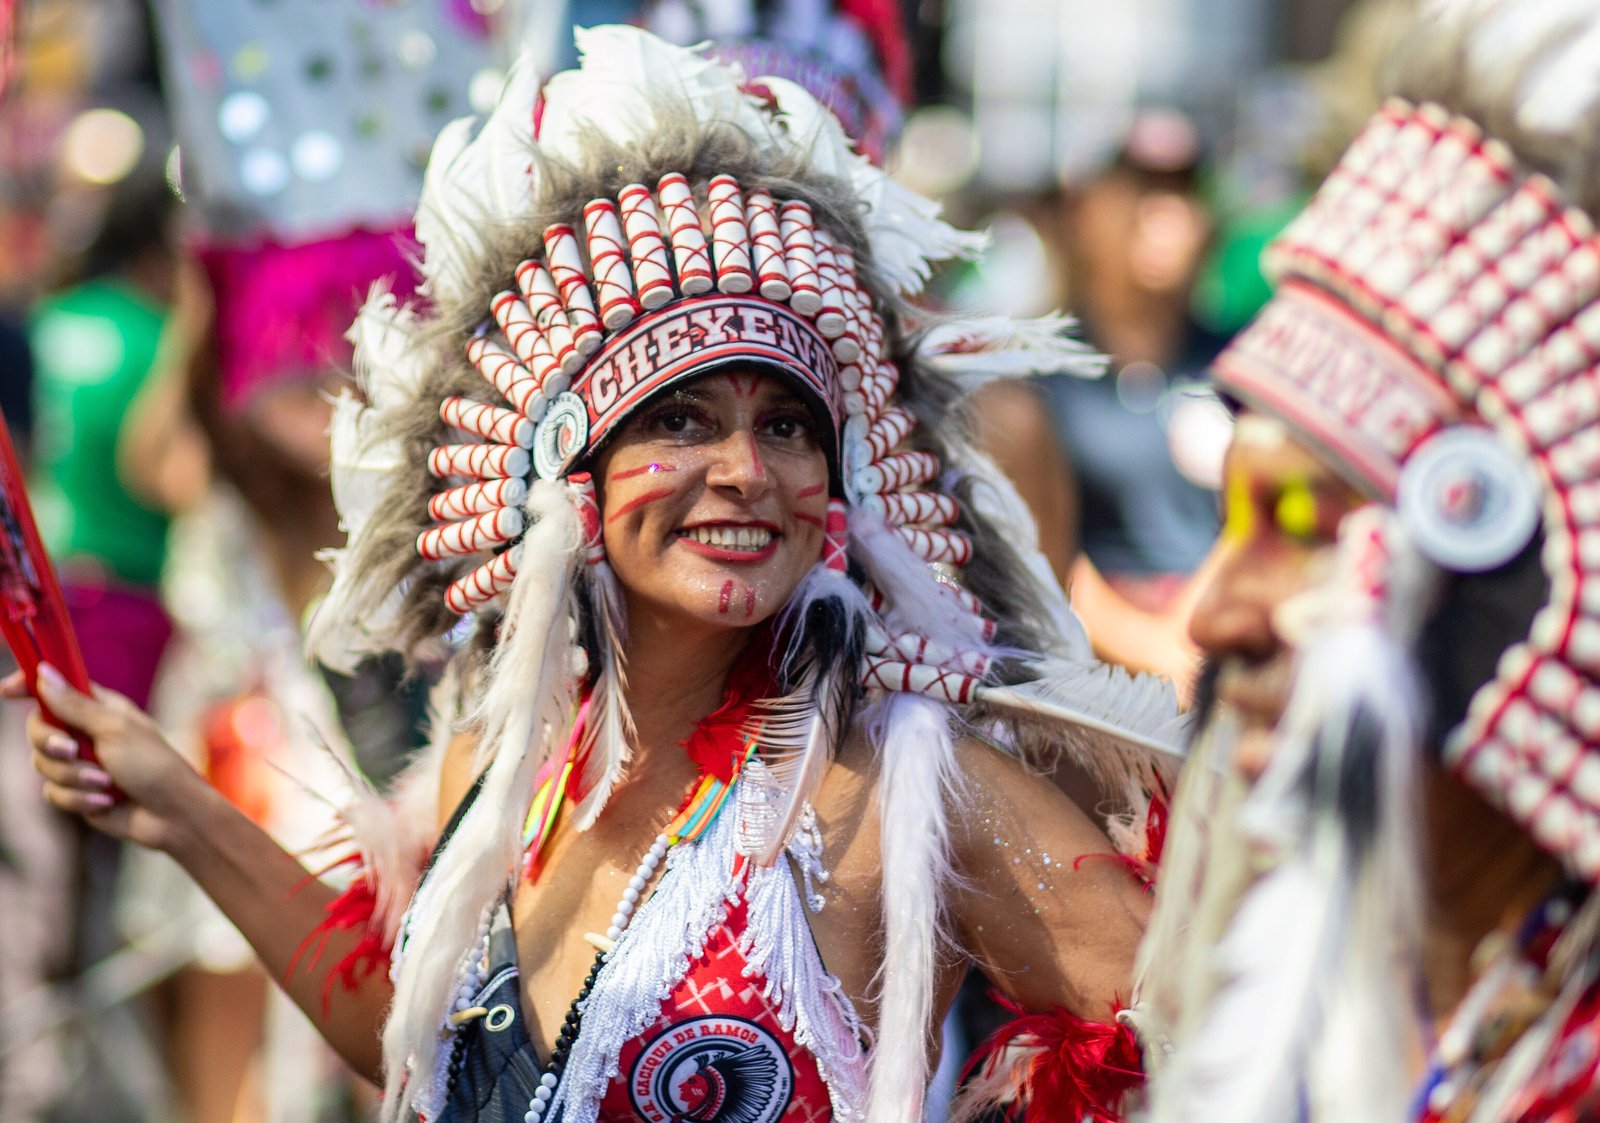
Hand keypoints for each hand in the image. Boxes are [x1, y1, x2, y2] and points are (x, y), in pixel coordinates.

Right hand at [3, 664, 206, 849]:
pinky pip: (54, 793)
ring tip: (107, 783)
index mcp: (99, 708)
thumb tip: (43, 673)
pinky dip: (79, 799)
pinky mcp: (77, 792)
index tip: (7, 691)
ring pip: (43, 765)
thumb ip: (74, 705)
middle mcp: (86, 733)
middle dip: (50, 744)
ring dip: (75, 777)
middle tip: (71, 750)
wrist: (171, 814)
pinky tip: (107, 803)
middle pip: (37, 730)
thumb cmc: (153, 765)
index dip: (29, 686)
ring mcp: (80, 763)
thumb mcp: (114, 729)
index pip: (56, 690)